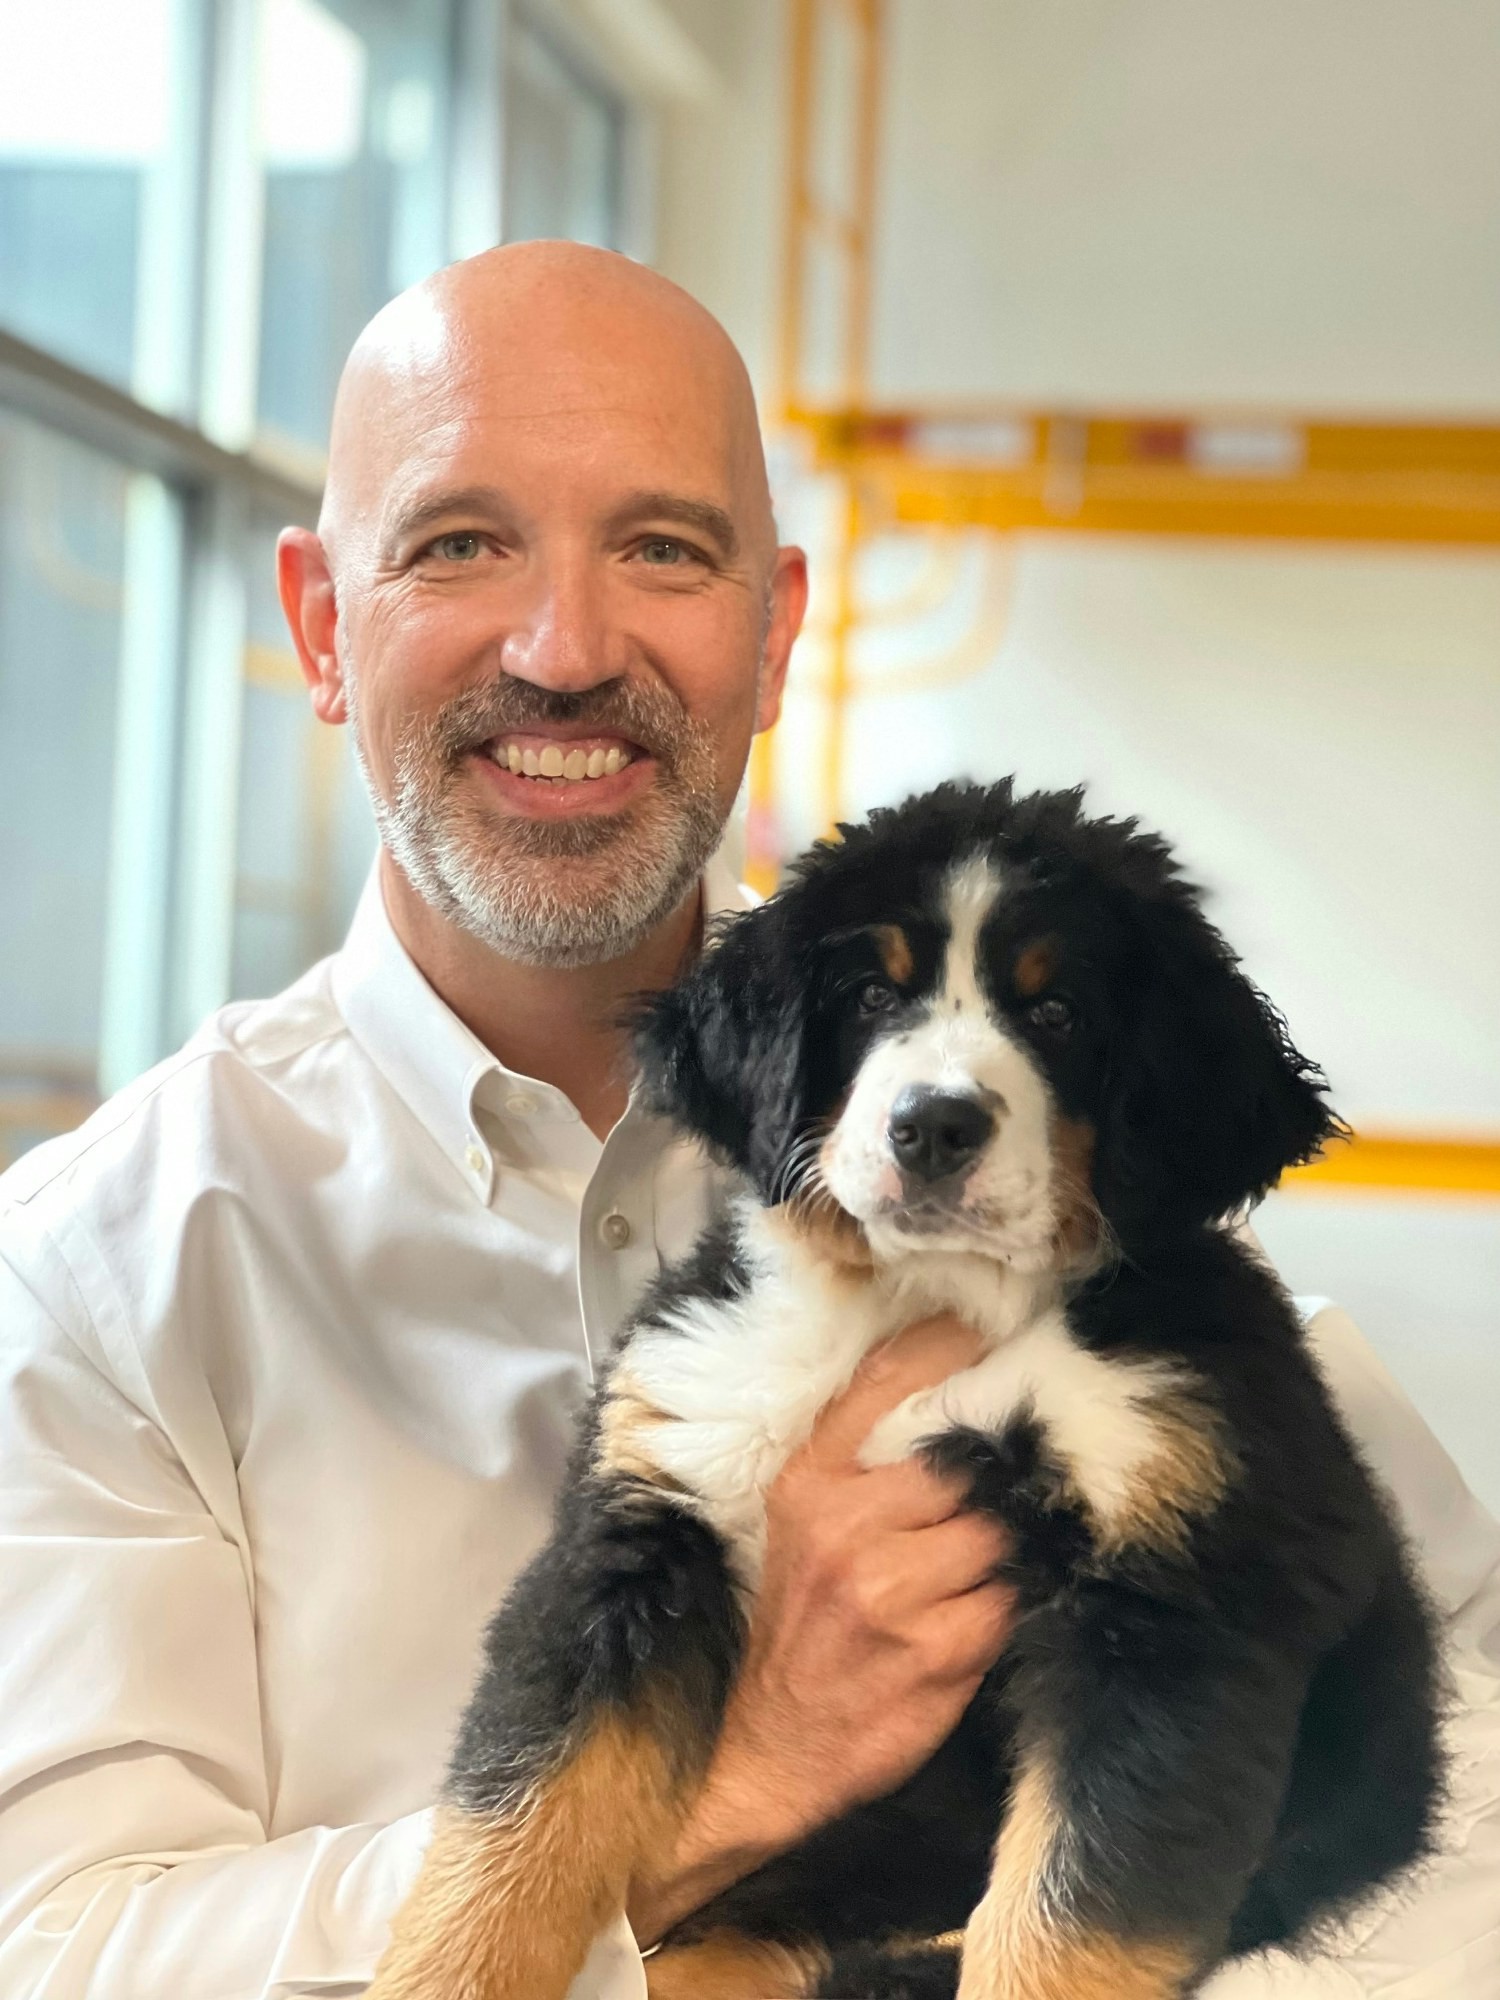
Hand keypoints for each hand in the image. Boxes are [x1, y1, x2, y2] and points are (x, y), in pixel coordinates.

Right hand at [627, 1314, 1015, 1944]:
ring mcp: (891, 1592)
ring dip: (995, 1555)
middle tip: (989, 1495)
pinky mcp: (935, 1652)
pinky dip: (996, 1611)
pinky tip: (965, 1623)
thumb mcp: (799, 1526)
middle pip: (963, 1468)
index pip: (882, 1386)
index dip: (940, 1349)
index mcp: (806, 1484)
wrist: (764, 1749)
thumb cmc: (792, 1628)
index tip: (978, 1331)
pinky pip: (1003, 1604)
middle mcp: (846, 1527)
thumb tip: (947, 1406)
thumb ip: (858, 1469)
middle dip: (984, 1485)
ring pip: (993, 1536)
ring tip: (967, 1574)